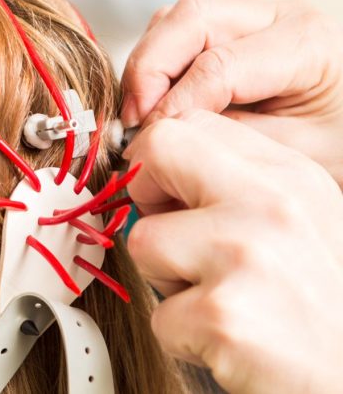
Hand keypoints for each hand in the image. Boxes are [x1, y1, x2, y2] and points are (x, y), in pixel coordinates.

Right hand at [121, 0, 342, 184]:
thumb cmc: (342, 145)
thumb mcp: (296, 154)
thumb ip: (229, 138)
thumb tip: (160, 135)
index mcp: (309, 44)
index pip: (218, 64)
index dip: (173, 104)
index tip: (149, 140)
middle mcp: (280, 16)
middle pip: (190, 18)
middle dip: (148, 67)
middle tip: (133, 118)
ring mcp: (254, 16)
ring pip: (175, 17)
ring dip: (147, 62)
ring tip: (141, 112)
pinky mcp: (233, 27)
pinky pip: (177, 30)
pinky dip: (155, 62)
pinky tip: (154, 100)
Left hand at [125, 110, 342, 393]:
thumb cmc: (325, 311)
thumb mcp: (304, 221)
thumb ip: (238, 184)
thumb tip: (151, 160)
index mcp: (291, 174)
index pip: (190, 124)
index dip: (165, 162)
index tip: (173, 196)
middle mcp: (271, 203)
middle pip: (156, 149)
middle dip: (147, 197)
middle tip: (178, 241)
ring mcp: (244, 255)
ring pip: (143, 241)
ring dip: (169, 282)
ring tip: (224, 303)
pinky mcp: (221, 314)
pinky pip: (159, 316)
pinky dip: (184, 338)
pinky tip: (232, 343)